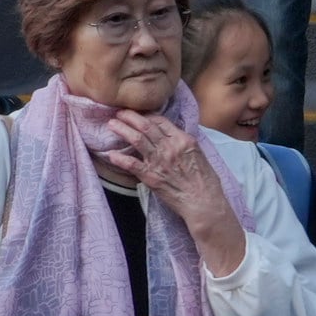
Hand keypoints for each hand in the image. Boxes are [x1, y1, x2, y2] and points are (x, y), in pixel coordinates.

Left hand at [99, 109, 246, 273]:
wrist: (204, 203)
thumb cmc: (205, 181)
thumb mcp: (198, 153)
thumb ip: (183, 142)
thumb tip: (171, 134)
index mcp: (183, 139)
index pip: (161, 121)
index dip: (146, 115)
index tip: (138, 114)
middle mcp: (170, 147)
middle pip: (146, 126)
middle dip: (130, 117)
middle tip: (119, 112)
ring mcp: (159, 161)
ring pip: (137, 140)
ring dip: (122, 130)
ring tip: (111, 124)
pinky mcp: (151, 177)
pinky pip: (132, 165)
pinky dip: (120, 159)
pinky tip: (111, 154)